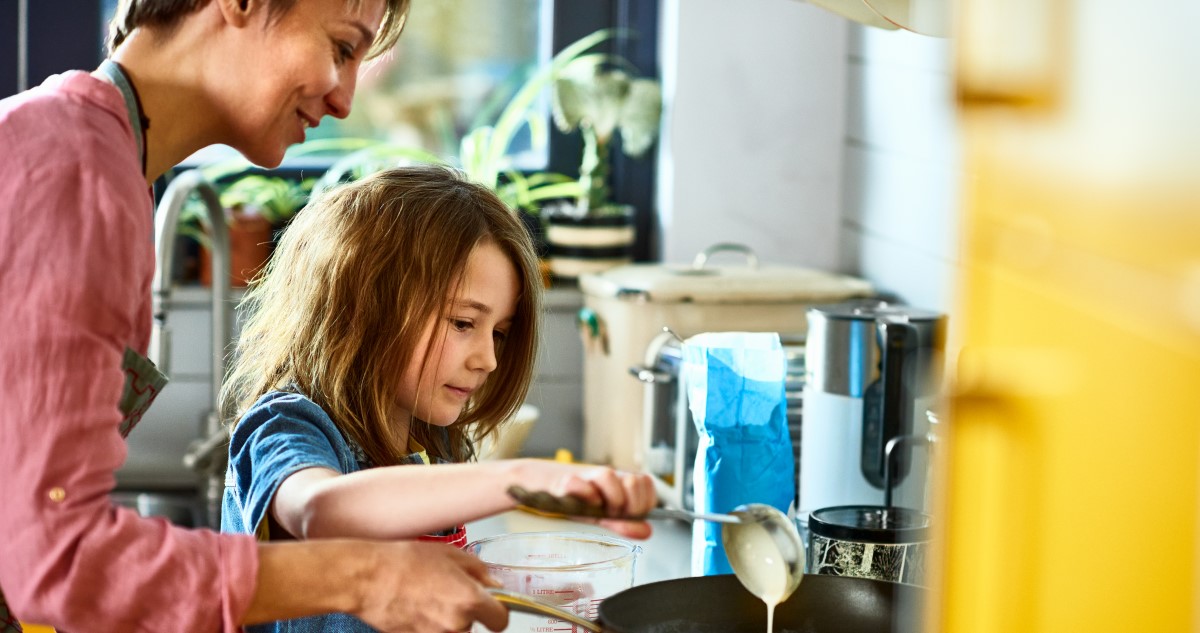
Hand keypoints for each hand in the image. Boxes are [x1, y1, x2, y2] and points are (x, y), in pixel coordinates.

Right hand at [356, 541, 507, 631]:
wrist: (367, 579)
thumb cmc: (405, 562)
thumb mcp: (450, 554)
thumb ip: (479, 571)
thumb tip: (494, 584)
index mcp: (469, 599)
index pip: (501, 620)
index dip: (497, 611)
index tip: (491, 605)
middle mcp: (456, 624)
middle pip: (474, 625)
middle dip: (465, 611)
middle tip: (446, 591)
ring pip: (453, 631)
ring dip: (446, 619)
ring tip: (426, 598)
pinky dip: (428, 625)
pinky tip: (415, 607)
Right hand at [548, 465, 657, 539]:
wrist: (558, 494)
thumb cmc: (587, 507)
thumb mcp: (609, 519)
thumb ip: (627, 525)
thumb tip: (647, 532)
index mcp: (623, 482)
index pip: (646, 483)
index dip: (643, 503)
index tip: (632, 513)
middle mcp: (610, 476)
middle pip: (633, 480)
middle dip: (629, 504)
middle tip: (617, 513)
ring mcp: (589, 476)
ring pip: (608, 475)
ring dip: (610, 499)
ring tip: (602, 510)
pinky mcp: (568, 481)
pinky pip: (580, 484)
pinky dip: (587, 495)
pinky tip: (588, 504)